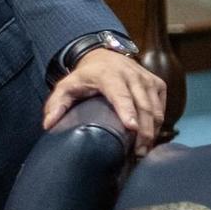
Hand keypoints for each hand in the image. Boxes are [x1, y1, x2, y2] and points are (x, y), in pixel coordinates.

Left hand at [41, 48, 166, 153]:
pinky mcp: (157, 84)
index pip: (120, 94)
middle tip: (139, 154)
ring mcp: (146, 79)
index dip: (127, 111)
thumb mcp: (67, 86)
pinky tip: (150, 138)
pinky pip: (161, 107)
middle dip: (144, 131)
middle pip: (142, 105)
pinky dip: (158, 123)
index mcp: (108, 75)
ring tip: (144, 151)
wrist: (104, 55)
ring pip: (154, 108)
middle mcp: (131, 75)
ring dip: (152, 131)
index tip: (132, 128)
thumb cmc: (85, 76)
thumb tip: (48, 124)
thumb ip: (56, 104)